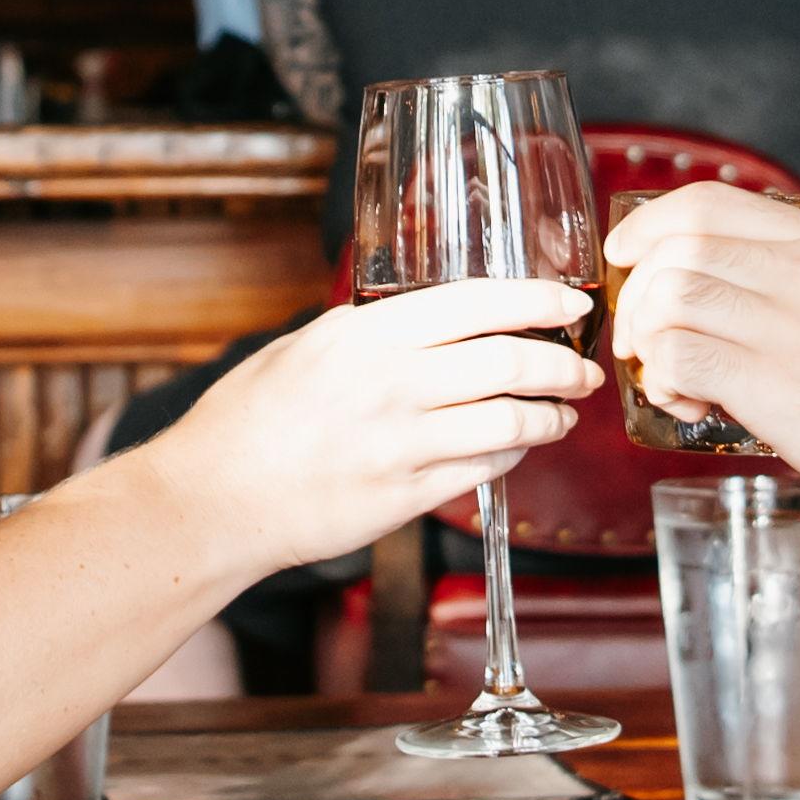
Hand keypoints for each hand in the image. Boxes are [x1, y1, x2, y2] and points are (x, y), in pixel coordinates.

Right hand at [150, 277, 594, 579]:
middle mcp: (392, 385)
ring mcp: (402, 444)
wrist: (215, 497)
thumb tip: (433, 321)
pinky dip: (512, 454)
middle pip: (510, 364)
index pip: (479, 304)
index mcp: (367, 336)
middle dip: (562, 365)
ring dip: (550, 416)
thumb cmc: (249, 418)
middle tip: (583, 367)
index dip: (539, 302)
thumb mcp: (306, 347)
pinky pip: (484, 470)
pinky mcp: (406, 497)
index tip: (573, 303)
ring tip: (563, 413)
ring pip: (509, 422)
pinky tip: (518, 446)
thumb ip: (371, 333)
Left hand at [601, 185, 799, 533]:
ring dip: (648, 341)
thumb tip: (715, 294)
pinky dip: (664, 378)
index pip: (708, 204)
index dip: (649, 225)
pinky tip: (689, 404)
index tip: (628, 257)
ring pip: (669, 295)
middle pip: (677, 247)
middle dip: (639, 294)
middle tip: (643, 341)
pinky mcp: (773, 383)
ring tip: (672, 380)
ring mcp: (788, 324)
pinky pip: (678, 354)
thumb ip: (795, 286)